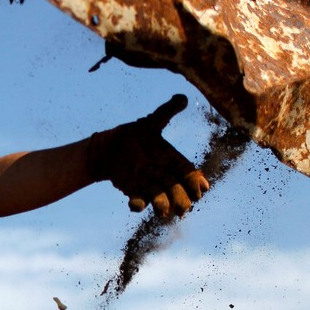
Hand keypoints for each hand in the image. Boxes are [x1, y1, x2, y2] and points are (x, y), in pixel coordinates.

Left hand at [88, 95, 209, 217]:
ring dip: (162, 205)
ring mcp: (149, 184)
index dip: (195, 181)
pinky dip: (137, 204)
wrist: (108, 148)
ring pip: (160, 198)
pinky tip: (135, 205)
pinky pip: (138, 200)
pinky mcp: (134, 191)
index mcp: (171, 159)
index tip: (201, 190)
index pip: (188, 172)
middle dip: (182, 199)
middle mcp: (163, 174)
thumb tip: (183, 97)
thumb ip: (166, 112)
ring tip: (162, 211)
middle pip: (177, 189)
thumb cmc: (133, 135)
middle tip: (184, 208)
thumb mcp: (150, 123)